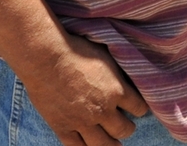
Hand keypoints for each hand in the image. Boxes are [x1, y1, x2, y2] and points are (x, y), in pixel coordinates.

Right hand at [22, 33, 148, 145]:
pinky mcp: (63, 128)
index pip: (139, 108)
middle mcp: (102, 110)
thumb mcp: (106, 54)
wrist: (46, 57)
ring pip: (102, 144)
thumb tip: (128, 73)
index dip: (140, 108)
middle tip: (126, 125)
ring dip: (112, 144)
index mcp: (116, 90)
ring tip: (113, 142)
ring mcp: (82, 122)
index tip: (138, 107)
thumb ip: (118, 71)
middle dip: (128, 128)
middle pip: (124, 130)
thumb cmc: (77, 49)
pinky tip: (89, 143)